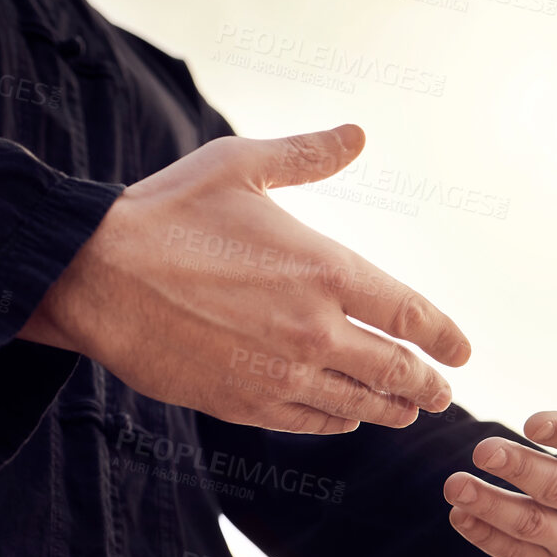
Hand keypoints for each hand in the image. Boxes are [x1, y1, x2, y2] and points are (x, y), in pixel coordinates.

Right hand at [17, 125, 470, 433]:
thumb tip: (356, 134)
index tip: (462, 351)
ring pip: (357, 405)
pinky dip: (336, 422)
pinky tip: (343, 417)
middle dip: (425, 384)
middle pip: (395, 371)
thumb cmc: (163, 215)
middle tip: (440, 392)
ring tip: (403, 412)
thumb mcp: (238, 166)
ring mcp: (281, 375)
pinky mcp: (245, 404)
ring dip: (387, 410)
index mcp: (325, 270)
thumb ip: (305, 156)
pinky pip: (310, 422)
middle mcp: (314, 331)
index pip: (410, 313)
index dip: (445, 336)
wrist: (95, 280)